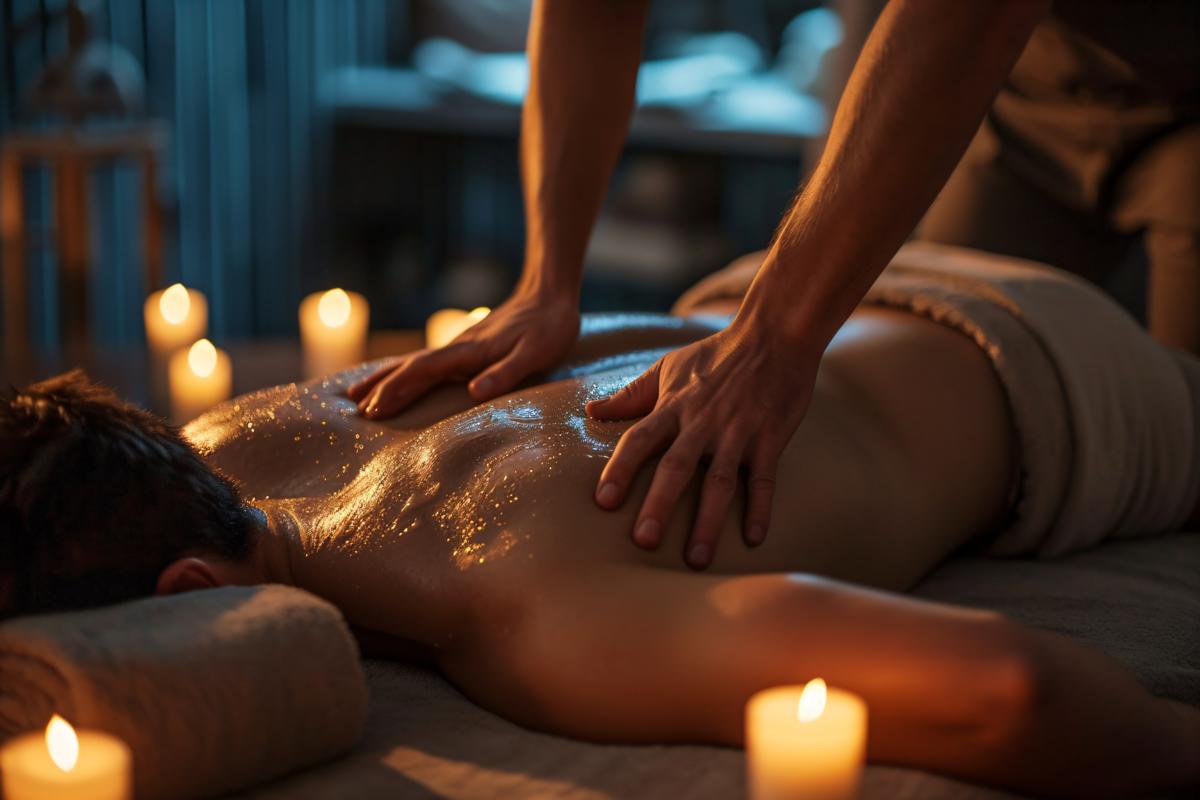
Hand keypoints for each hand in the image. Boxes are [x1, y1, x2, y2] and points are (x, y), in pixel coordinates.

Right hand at [348, 287, 579, 417]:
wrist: (549, 294)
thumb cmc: (548, 328)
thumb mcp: (534, 354)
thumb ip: (505, 372)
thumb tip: (474, 392)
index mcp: (469, 352)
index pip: (424, 370)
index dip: (398, 388)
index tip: (376, 408)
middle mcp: (458, 348)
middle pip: (411, 367)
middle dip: (383, 387)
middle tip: (358, 410)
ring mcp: (460, 347)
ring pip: (415, 364)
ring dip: (386, 378)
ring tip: (358, 395)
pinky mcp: (467, 348)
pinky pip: (428, 363)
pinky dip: (406, 372)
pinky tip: (399, 377)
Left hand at [586, 318, 817, 568]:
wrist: (775, 336)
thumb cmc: (716, 354)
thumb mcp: (668, 368)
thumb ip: (630, 395)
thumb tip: (590, 412)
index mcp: (675, 406)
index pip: (640, 439)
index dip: (621, 469)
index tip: (603, 501)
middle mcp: (703, 423)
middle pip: (677, 467)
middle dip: (659, 504)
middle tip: (643, 541)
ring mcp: (738, 433)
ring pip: (720, 482)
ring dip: (709, 521)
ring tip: (696, 559)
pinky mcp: (770, 439)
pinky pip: (764, 480)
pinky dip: (761, 508)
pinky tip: (754, 539)